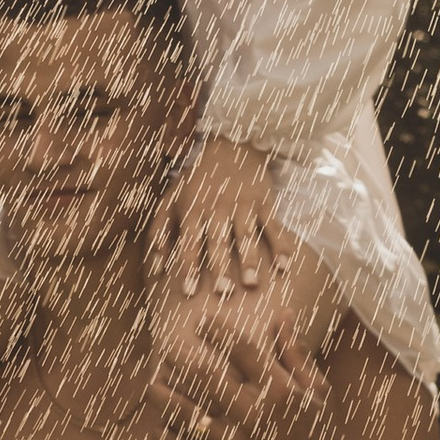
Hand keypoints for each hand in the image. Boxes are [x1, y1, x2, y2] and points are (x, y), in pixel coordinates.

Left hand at [150, 316, 360, 439]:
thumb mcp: (319, 394)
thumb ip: (295, 354)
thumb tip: (281, 313)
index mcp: (279, 392)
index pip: (239, 347)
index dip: (215, 328)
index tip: (201, 321)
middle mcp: (254, 415)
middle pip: (203, 373)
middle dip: (179, 354)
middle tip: (167, 347)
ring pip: (183, 411)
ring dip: (162, 393)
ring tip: (153, 382)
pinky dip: (164, 436)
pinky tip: (156, 426)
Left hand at [156, 134, 279, 300]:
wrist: (230, 146)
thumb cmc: (195, 183)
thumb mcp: (170, 201)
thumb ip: (159, 234)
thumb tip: (155, 269)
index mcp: (192, 209)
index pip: (188, 241)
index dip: (188, 265)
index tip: (189, 291)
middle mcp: (216, 207)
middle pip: (218, 240)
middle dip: (220, 266)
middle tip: (222, 292)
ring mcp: (242, 204)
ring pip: (246, 234)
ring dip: (250, 259)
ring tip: (252, 283)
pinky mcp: (263, 201)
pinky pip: (273, 226)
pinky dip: (280, 246)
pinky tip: (284, 267)